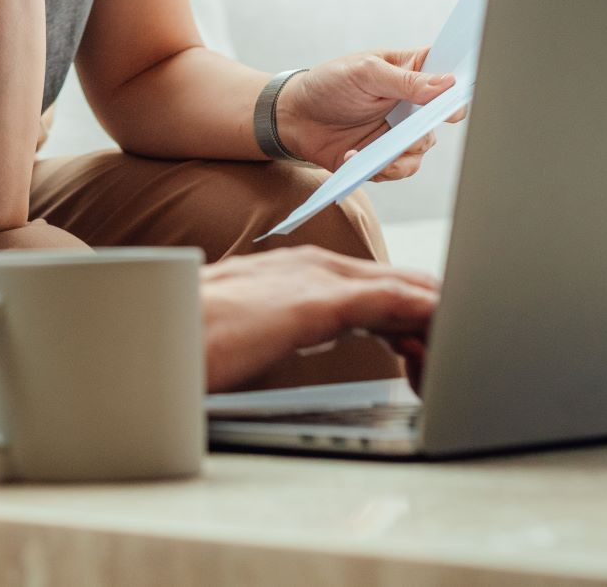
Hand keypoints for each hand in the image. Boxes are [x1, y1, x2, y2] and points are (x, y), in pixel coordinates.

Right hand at [200, 249, 437, 392]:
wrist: (147, 332)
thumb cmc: (184, 337)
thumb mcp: (240, 329)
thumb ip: (271, 326)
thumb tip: (280, 339)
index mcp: (288, 274)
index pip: (361, 285)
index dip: (398, 307)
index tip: (422, 334)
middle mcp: (304, 267)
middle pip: (385, 280)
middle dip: (422, 305)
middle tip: (453, 333)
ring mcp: (309, 280)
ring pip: (390, 285)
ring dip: (427, 306)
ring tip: (459, 327)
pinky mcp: (311, 303)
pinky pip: (379, 301)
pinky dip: (413, 308)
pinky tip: (439, 316)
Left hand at [274, 49, 464, 178]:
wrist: (293, 117)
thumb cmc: (329, 83)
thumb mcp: (364, 72)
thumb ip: (405, 80)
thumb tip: (446, 84)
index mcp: (410, 71)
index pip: (446, 75)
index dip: (456, 88)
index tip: (453, 103)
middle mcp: (411, 103)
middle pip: (439, 117)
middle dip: (427, 127)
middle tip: (411, 134)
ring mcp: (399, 131)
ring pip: (422, 148)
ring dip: (403, 154)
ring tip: (378, 154)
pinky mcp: (385, 155)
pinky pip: (398, 169)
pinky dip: (381, 168)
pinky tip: (354, 157)